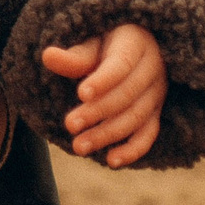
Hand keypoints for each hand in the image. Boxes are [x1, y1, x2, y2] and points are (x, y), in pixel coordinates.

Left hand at [41, 24, 163, 166]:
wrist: (134, 47)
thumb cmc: (107, 42)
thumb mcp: (91, 42)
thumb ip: (74, 55)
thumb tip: (47, 56)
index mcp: (136, 43)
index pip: (122, 64)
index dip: (103, 80)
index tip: (81, 94)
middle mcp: (152, 69)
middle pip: (127, 94)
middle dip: (98, 112)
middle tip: (70, 125)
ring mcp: (157, 93)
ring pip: (136, 117)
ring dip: (107, 134)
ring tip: (79, 147)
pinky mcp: (155, 113)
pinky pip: (149, 134)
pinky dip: (133, 150)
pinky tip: (111, 161)